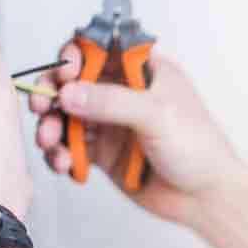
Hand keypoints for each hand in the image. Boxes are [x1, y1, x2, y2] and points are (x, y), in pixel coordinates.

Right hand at [28, 42, 247, 225]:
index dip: (76, 56)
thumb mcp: (157, 116)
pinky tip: (65, 163)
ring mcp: (112, 122)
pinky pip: (70, 146)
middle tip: (42, 106)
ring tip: (50, 142)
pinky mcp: (103, 152)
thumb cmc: (199, 149)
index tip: (64, 72)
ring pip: (67, 115)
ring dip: (52, 126)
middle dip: (53, 91)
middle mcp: (124, 93)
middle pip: (74, 81)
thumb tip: (71, 92)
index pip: (100, 48)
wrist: (205, 198)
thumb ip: (112, 102)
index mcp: (144, 71)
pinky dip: (61, 153)